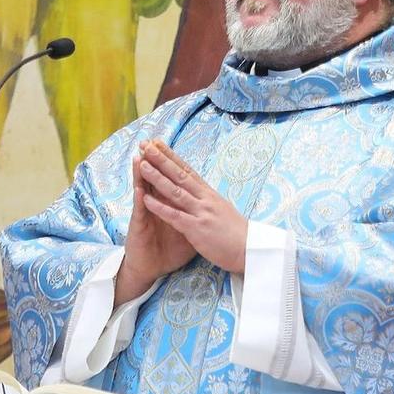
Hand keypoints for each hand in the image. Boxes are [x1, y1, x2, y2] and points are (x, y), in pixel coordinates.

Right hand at [115, 145, 193, 304]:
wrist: (150, 269)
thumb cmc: (168, 251)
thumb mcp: (188, 232)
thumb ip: (195, 216)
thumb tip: (211, 209)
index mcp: (168, 204)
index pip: (171, 179)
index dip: (172, 163)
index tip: (172, 147)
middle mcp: (154, 205)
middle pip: (155, 179)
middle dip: (155, 160)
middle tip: (152, 141)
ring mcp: (145, 215)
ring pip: (143, 190)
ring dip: (141, 174)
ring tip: (140, 157)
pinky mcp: (139, 228)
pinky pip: (140, 213)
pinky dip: (140, 200)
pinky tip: (138, 189)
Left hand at [133, 140, 248, 275]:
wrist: (252, 249)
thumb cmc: (237, 233)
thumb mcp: (222, 209)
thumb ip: (208, 200)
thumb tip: (199, 190)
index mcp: (210, 194)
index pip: (187, 170)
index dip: (172, 156)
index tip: (158, 143)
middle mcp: (205, 199)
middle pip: (180, 175)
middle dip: (161, 159)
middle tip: (145, 144)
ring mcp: (201, 212)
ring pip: (175, 191)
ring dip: (157, 178)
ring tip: (141, 165)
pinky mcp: (197, 228)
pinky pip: (175, 216)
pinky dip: (160, 207)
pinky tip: (146, 199)